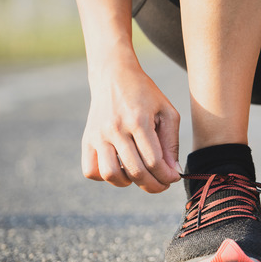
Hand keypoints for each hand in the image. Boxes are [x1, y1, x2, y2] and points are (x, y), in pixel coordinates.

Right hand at [81, 58, 180, 192]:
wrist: (114, 76)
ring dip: (129, 183)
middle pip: (135, 170)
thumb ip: (171, 143)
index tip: (174, 178)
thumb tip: (173, 172)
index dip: (166, 175)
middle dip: (153, 185)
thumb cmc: (146, 95)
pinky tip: (121, 168)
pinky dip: (106, 177)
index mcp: (138, 120)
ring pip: (110, 174)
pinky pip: (91, 170)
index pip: (153, 160)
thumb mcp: (167, 112)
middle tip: (162, 185)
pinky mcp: (86, 139)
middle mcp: (115, 129)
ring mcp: (97, 135)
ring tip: (140, 175)